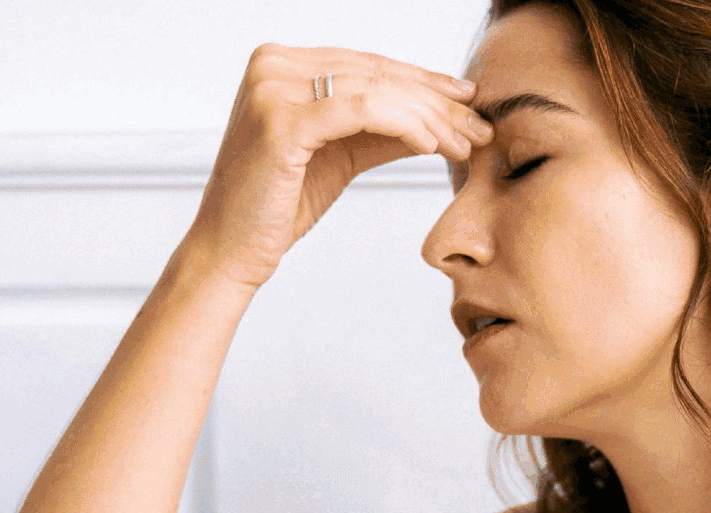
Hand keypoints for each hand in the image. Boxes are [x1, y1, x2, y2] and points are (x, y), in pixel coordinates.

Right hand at [177, 44, 493, 288]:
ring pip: (376, 91)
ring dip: (431, 118)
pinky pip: (362, 111)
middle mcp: (272, 64)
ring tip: (466, 143)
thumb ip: (382, 128)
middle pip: (376, 75)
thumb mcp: (339, 154)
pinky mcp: (281, 120)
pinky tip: (433, 145)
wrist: (230, 251)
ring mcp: (272, 88)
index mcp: (280, 64)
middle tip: (480, 126)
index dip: (423, 82)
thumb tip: (440, 116)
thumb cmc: (278, 206)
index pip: (367, 65)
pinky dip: (405, 125)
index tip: (466, 102)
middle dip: (436, 102)